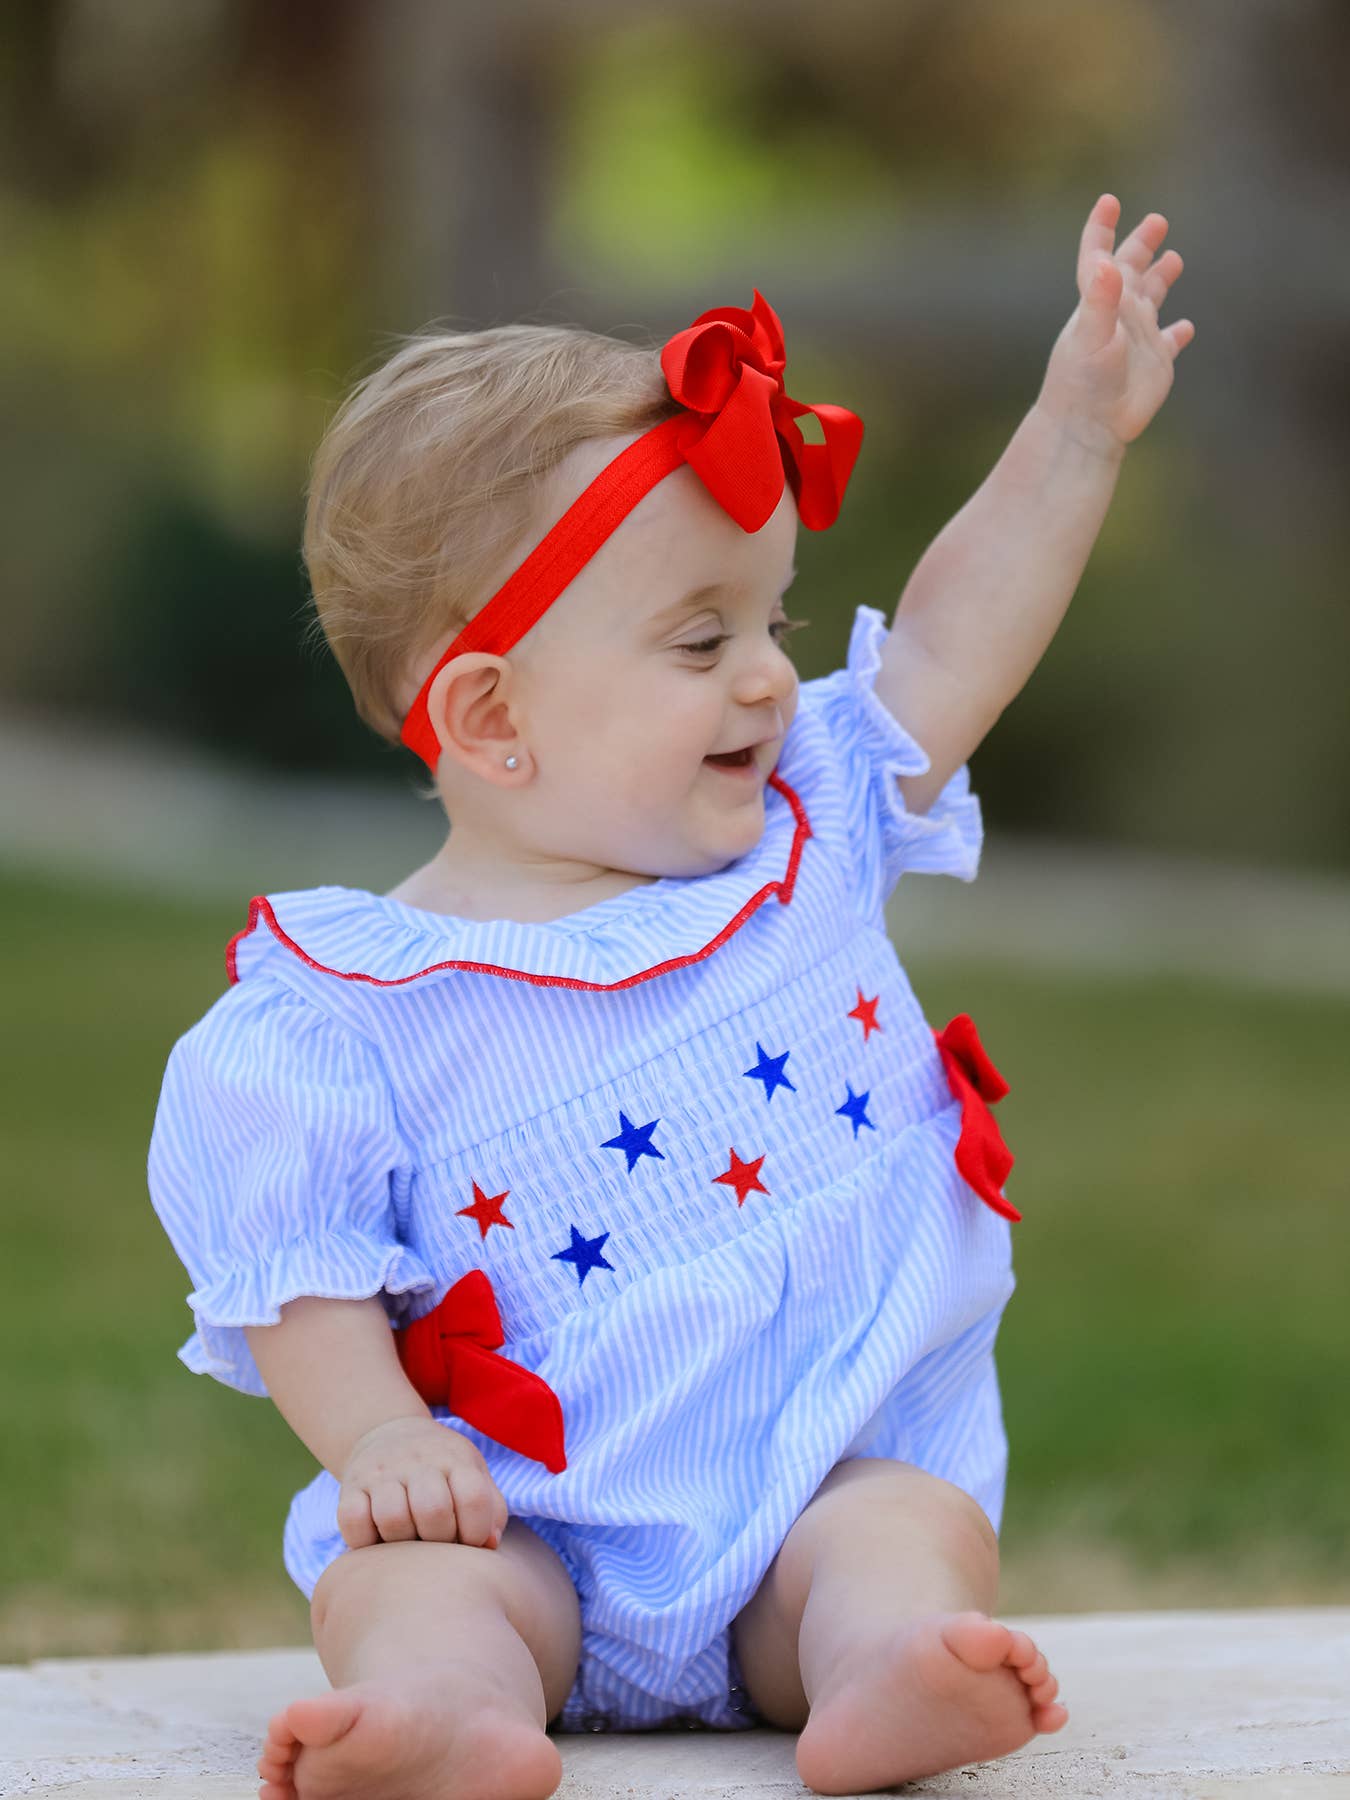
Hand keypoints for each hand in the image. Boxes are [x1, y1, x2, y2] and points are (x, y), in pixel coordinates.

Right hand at [336, 1415, 509, 1550]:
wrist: (389, 1433)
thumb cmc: (442, 1469)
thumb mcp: (472, 1475)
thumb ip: (491, 1509)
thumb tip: (488, 1543)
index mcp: (455, 1458)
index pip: (474, 1498)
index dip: (476, 1532)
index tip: (470, 1541)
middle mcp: (418, 1460)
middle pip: (433, 1511)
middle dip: (440, 1540)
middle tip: (437, 1543)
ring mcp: (382, 1472)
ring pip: (392, 1518)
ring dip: (403, 1543)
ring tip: (408, 1541)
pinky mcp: (351, 1486)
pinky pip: (353, 1521)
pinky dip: (365, 1540)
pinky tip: (378, 1538)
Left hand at [1036, 193, 1194, 458]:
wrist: (1088, 427)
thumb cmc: (1084, 381)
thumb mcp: (1091, 335)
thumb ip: (1100, 299)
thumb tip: (1106, 262)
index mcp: (1101, 302)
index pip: (1097, 256)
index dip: (1101, 228)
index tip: (1108, 201)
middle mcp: (1120, 315)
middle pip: (1132, 270)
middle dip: (1142, 244)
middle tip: (1158, 220)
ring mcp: (1138, 339)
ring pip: (1152, 300)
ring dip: (1161, 279)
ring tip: (1174, 259)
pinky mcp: (1155, 364)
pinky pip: (1169, 342)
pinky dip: (1178, 333)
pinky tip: (1185, 328)